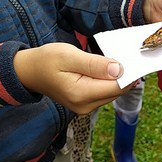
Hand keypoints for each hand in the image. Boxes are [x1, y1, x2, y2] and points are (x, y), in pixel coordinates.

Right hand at [13, 43, 132, 113]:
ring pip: (113, 92)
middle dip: (124, 74)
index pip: (117, 87)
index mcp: (81, 94)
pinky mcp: (86, 104)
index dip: (128, 72)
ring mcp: (85, 107)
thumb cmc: (46, 60)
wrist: (29, 71)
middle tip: (123, 54)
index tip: (132, 57)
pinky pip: (105, 92)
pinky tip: (104, 68)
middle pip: (117, 91)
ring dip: (117, 77)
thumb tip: (119, 69)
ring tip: (111, 59)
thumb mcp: (69, 55)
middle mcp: (85, 106)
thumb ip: (94, 64)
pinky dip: (108, 80)